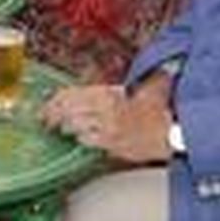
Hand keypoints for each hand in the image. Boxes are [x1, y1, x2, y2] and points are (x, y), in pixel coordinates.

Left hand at [42, 74, 174, 163]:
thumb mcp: (144, 84)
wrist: (174, 131)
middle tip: (45, 119)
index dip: (55, 99)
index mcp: (108, 93)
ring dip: (65, 127)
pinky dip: (81, 139)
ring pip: (74, 127)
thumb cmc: (160, 108)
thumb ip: (130, 77)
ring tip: (59, 127)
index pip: (72, 94)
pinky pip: (88, 142)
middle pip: (68, 111)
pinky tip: (78, 138)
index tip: (47, 103)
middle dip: (53, 115)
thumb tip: (123, 75)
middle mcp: (104, 110)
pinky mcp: (112, 145)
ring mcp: (107, 129)